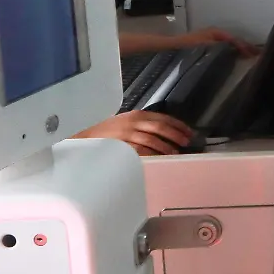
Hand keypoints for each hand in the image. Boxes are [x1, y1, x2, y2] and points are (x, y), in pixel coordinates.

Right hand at [74, 111, 194, 155]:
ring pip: (152, 140)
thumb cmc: (107, 131)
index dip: (178, 125)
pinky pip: (140, 151)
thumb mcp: (126, 122)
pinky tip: (159, 158)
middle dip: (176, 135)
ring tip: (175, 153)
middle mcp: (134, 122)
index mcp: (137, 115)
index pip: (163, 118)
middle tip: (187, 142)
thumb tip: (165, 132)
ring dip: (166, 147)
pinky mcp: (121, 146)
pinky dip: (152, 154)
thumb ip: (143, 124)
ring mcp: (127, 134)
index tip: (189, 132)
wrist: (84, 137)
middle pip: (160, 128)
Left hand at [174, 27, 260, 57]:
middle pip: (235, 40)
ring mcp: (212, 39)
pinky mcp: (208, 46)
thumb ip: (221, 47)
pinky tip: (237, 58)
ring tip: (250, 57)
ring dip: (240, 50)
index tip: (254, 54)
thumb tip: (236, 49)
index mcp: (216, 32)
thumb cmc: (187, 45)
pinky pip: (225, 47)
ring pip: (230, 44)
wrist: (171, 47)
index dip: (245, 47)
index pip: (235, 40)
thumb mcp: (205, 46)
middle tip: (257, 55)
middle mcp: (216, 34)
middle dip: (246, 47)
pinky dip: (233, 51)